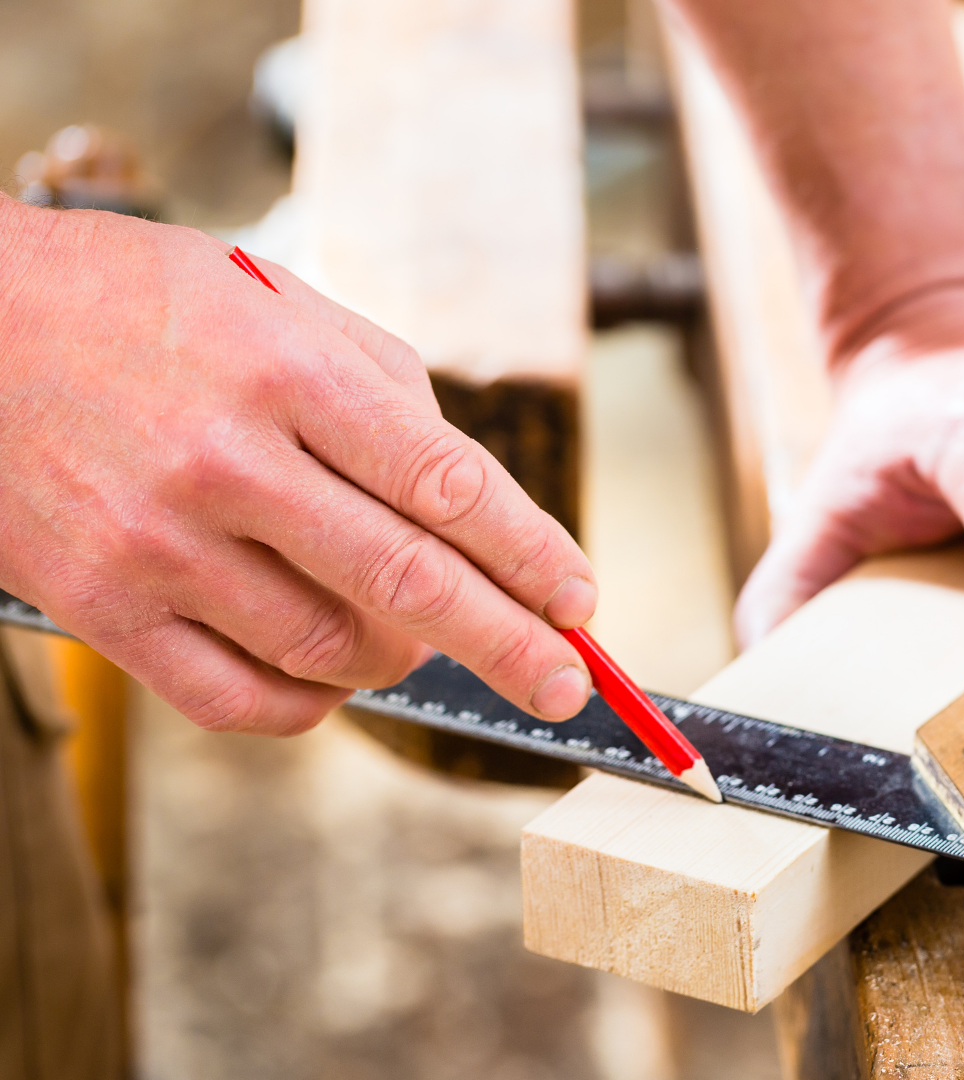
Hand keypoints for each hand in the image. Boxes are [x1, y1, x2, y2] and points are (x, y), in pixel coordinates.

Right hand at [0, 200, 596, 733]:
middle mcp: (226, 461)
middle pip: (410, 584)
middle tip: (570, 684)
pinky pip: (236, 698)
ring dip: (403, 661)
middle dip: (513, 644)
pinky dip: (311, 704)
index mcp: (286, 371)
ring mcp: (157, 543)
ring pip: (331, 650)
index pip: (448, 485)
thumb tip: (473, 498)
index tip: (582, 598)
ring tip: (420, 640)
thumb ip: (385, 390)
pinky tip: (336, 676)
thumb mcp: (276, 299)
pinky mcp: (99, 606)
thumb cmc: (140, 304)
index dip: (533, 554)